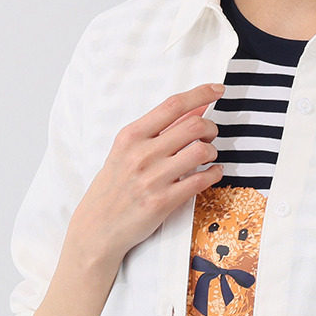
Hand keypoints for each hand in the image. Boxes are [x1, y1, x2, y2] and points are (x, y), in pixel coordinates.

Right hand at [69, 83, 223, 263]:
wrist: (97, 227)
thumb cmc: (113, 187)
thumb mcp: (126, 151)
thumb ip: (158, 130)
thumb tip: (193, 108)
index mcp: (130, 136)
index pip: (172, 105)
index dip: (201, 93)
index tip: (218, 89)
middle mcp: (141, 154)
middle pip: (194, 126)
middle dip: (210, 128)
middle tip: (209, 135)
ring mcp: (153, 178)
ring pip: (202, 151)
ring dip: (213, 151)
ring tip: (208, 156)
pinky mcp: (163, 202)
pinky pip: (202, 180)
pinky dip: (215, 173)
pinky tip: (212, 173)